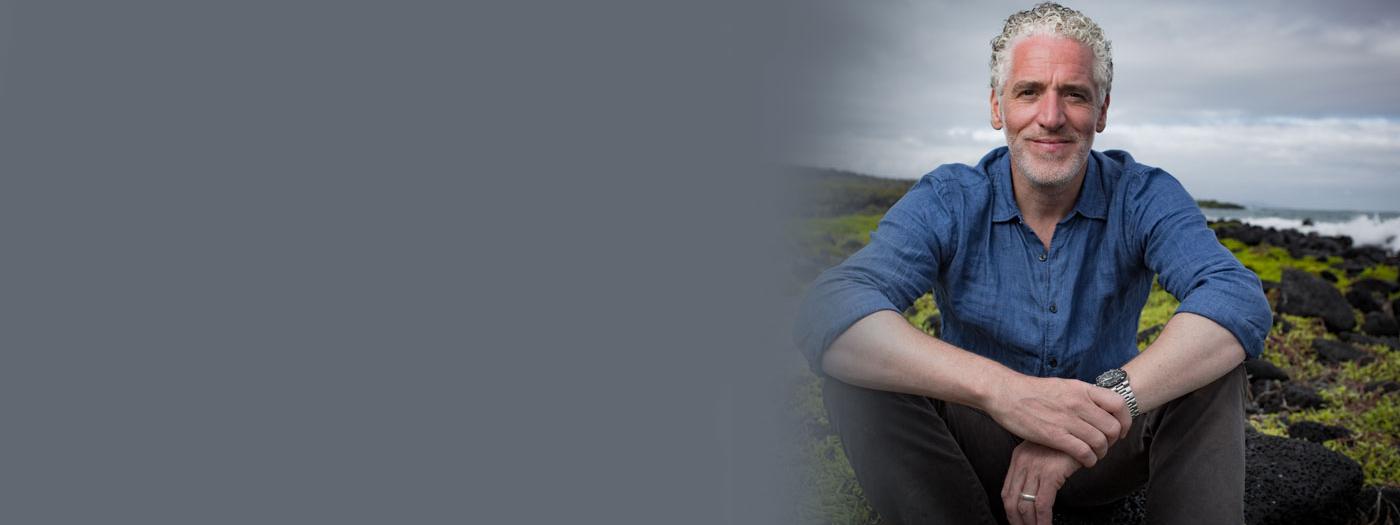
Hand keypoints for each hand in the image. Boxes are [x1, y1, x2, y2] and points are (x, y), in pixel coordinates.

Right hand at [987, 375, 1130, 467]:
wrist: (1004, 392)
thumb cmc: (1029, 390)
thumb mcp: (1061, 385)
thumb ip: (1080, 395)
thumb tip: (1095, 404)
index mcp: (1081, 388)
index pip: (1118, 403)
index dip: (1125, 420)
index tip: (1121, 430)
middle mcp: (1078, 402)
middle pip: (1113, 427)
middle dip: (1113, 441)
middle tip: (1105, 446)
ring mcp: (1067, 419)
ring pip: (1100, 442)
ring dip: (1101, 453)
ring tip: (1094, 456)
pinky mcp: (1054, 435)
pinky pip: (1083, 452)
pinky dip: (1089, 460)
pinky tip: (1084, 461)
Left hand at [1001, 441, 1080, 524]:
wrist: (1085, 430)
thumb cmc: (1069, 442)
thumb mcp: (1046, 453)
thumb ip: (1036, 469)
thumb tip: (1034, 493)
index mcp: (1019, 458)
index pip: (1006, 491)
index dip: (1010, 511)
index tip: (1016, 522)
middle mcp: (1023, 462)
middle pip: (1011, 500)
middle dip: (1017, 521)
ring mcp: (1035, 468)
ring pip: (1025, 505)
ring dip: (1030, 524)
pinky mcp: (1050, 473)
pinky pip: (1042, 504)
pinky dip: (1043, 519)